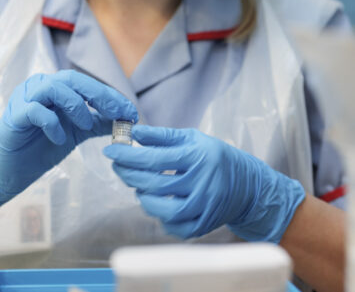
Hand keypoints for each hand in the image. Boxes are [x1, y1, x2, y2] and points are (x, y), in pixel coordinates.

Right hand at [0, 70, 137, 232]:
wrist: (9, 173)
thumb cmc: (40, 148)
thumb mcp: (76, 133)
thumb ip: (97, 123)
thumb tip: (126, 119)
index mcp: (55, 87)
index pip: (87, 84)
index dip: (111, 96)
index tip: (131, 112)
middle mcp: (39, 86)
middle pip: (72, 79)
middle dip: (99, 95)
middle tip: (117, 114)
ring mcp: (25, 98)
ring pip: (54, 87)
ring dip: (75, 105)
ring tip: (85, 125)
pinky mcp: (14, 115)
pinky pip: (36, 110)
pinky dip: (52, 123)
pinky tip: (60, 139)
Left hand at [104, 125, 304, 242]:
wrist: (247, 186)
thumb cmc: (215, 157)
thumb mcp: (193, 138)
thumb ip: (163, 136)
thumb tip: (135, 133)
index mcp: (198, 156)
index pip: (155, 158)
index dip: (129, 155)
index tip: (111, 150)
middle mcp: (201, 182)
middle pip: (155, 183)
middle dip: (129, 173)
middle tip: (118, 164)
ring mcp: (203, 206)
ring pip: (161, 208)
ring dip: (142, 196)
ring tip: (136, 184)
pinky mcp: (203, 225)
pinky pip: (173, 226)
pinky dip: (158, 216)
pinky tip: (154, 201)